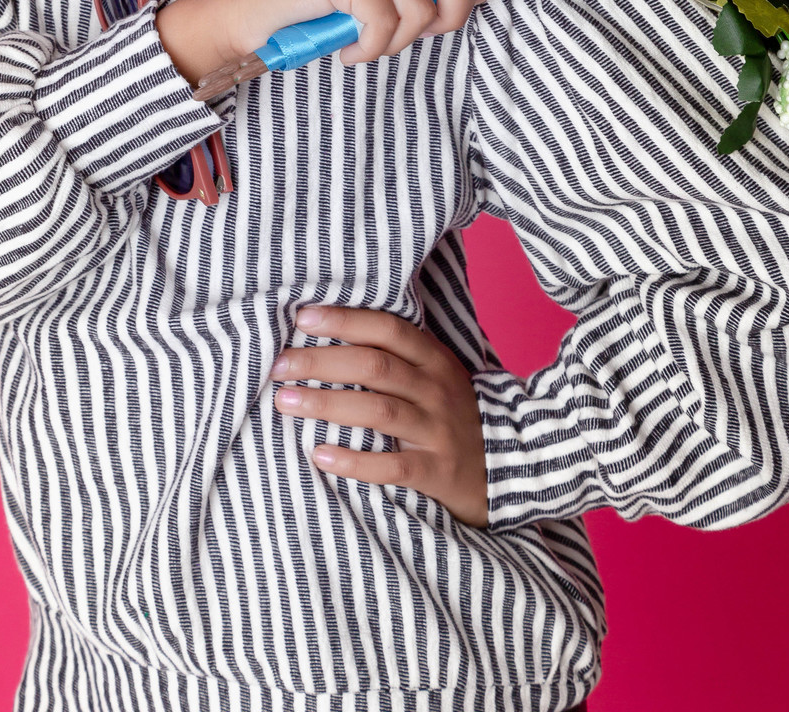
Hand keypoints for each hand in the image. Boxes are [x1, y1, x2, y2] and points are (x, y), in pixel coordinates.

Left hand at [270, 305, 488, 527]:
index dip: (345, 320)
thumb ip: (396, 356)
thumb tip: (327, 335)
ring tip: (285, 401)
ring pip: (379, 410)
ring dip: (327, 403)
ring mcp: (438, 430)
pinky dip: (354, 461)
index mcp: (434, 359)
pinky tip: (319, 455)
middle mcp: (437, 389)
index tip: (302, 318)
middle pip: (375, 366)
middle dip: (321, 361)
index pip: (388, 329)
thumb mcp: (435, 376)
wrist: (509, 466)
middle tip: (279, 365)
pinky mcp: (438, 471)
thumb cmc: (452, 415)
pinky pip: (393, 466)